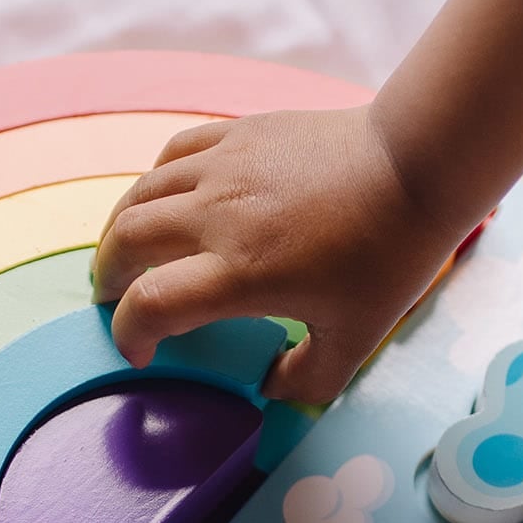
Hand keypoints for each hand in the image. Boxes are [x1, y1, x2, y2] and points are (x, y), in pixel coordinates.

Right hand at [92, 105, 467, 405]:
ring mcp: (223, 167)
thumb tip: (269, 388)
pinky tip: (163, 199)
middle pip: (126, 241)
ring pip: (139, 193)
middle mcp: (216, 215)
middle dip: (109, 278)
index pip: (151, 304)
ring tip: (125, 254)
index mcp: (239, 272)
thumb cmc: (389, 254)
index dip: (130, 334)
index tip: (141, 351)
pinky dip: (154, 183)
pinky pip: (173, 156)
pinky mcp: (238, 134)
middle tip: (114, 300)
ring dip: (120, 229)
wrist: (414, 164)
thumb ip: (307, 379)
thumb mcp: (355, 339)